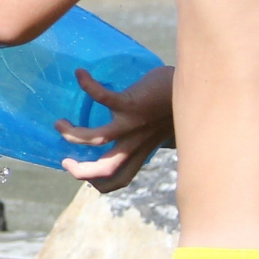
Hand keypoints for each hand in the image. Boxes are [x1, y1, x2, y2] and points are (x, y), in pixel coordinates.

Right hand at [58, 65, 174, 191]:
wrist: (199, 89)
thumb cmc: (178, 105)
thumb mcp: (163, 128)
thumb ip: (153, 136)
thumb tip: (149, 136)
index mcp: (141, 151)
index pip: (118, 179)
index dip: (97, 183)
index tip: (80, 171)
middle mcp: (136, 143)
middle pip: (105, 170)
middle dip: (80, 170)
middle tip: (64, 159)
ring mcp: (133, 125)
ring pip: (97, 139)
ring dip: (74, 134)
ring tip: (59, 123)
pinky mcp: (132, 104)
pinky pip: (104, 98)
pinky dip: (89, 86)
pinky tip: (80, 74)